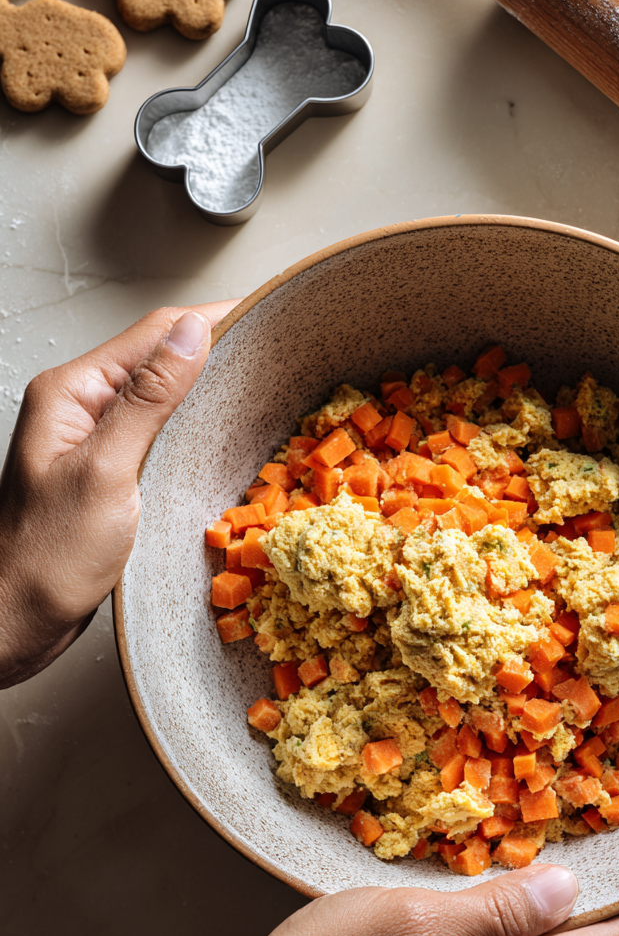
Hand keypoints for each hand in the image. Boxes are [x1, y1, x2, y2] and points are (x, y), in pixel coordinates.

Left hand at [0, 302, 237, 687]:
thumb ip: (150, 399)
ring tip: (260, 380)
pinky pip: (158, 428)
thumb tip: (193, 333)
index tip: (266, 313)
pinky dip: (193, 421)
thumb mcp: (106, 472)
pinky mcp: (108, 469)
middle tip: (275, 348)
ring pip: (162, 392)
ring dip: (208, 383)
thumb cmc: (45, 560)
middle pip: (159, 355)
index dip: (214, 319)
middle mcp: (80, 406)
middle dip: (216, 346)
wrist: (13, 622)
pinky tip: (220, 429)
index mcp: (71, 392)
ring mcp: (93, 437)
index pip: (154, 332)